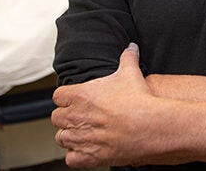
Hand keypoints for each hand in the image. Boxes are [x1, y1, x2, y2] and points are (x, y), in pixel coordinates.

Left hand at [51, 43, 154, 167]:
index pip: (58, 96)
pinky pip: (70, 158)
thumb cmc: (137, 99)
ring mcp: (80, 138)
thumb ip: (127, 57)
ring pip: (62, 138)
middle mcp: (75, 117)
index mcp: (80, 95)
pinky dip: (76, 155)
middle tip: (81, 116)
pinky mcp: (88, 157)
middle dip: (67, 117)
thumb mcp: (130, 71)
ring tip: (84, 132)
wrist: (148, 125)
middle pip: (56, 118)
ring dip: (70, 135)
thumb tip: (131, 47)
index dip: (66, 98)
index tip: (75, 99)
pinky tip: (88, 149)